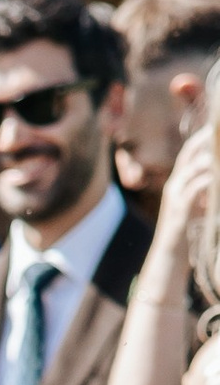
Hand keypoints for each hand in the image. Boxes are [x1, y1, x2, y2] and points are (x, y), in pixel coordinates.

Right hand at [147, 125, 214, 267]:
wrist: (169, 256)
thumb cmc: (185, 233)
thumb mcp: (197, 206)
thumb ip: (205, 192)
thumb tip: (215, 178)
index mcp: (177, 184)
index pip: (187, 154)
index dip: (200, 139)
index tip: (212, 128)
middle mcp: (174, 186)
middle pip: (187, 155)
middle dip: (203, 141)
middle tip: (215, 130)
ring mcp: (175, 197)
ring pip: (192, 169)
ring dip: (208, 161)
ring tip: (219, 156)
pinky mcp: (180, 210)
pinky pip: (195, 189)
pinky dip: (207, 181)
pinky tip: (215, 178)